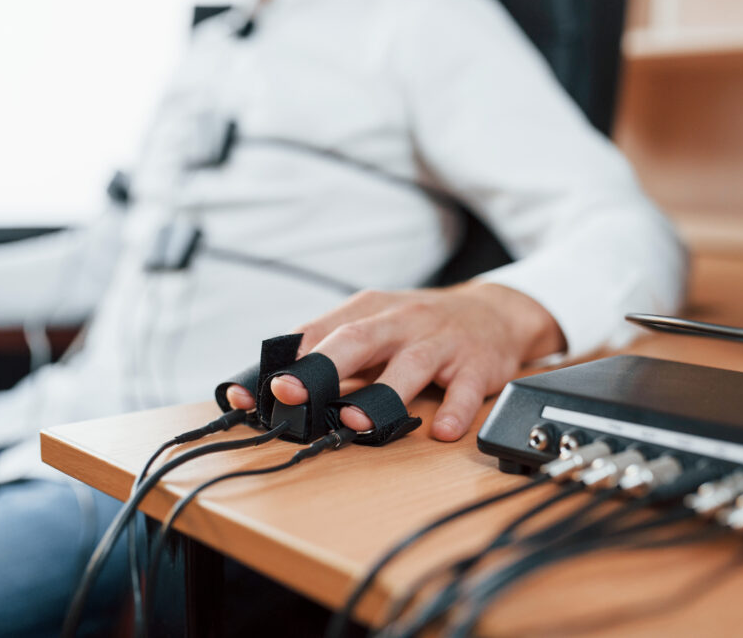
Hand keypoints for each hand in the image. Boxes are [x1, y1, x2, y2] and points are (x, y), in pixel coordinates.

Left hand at [226, 282, 564, 440]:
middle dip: (321, 368)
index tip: (248, 394)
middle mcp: (401, 321)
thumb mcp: (374, 324)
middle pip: (357, 339)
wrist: (494, 312)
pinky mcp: (476, 364)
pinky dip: (455, 411)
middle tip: (290, 394)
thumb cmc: (419, 326)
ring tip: (356, 422)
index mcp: (368, 311)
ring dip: (382, 395)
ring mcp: (440, 341)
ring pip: (410, 365)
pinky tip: (443, 431)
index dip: (281, 364)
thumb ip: (330, 350)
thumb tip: (274, 388)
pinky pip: (465, 389)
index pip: (315, 334)